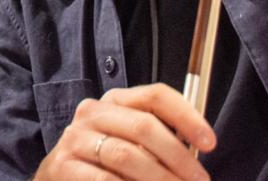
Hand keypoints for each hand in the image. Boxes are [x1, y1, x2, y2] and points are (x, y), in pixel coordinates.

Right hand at [34, 84, 215, 180]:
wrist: (57, 178)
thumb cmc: (103, 161)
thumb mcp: (128, 140)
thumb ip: (157, 140)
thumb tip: (198, 153)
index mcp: (115, 100)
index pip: (156, 96)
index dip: (187, 116)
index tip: (209, 143)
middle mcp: (93, 113)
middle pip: (143, 126)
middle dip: (178, 157)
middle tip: (199, 180)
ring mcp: (76, 139)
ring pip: (126, 155)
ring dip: (159, 178)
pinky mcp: (63, 167)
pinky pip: (104, 180)